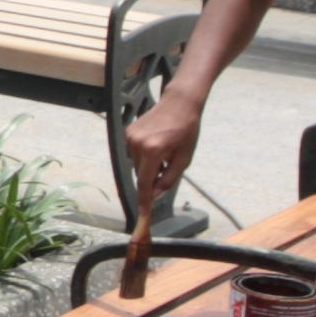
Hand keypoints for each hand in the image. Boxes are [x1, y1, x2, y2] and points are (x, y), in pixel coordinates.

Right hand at [122, 92, 202, 210]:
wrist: (179, 103)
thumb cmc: (187, 131)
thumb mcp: (184, 159)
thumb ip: (168, 180)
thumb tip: (154, 195)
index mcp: (153, 151)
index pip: (144, 183)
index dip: (143, 200)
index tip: (142, 213)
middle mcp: (137, 144)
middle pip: (140, 174)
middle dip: (151, 178)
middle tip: (166, 169)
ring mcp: (130, 137)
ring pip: (136, 164)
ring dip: (148, 166)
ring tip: (164, 153)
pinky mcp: (128, 132)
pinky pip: (133, 153)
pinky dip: (143, 156)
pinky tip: (156, 145)